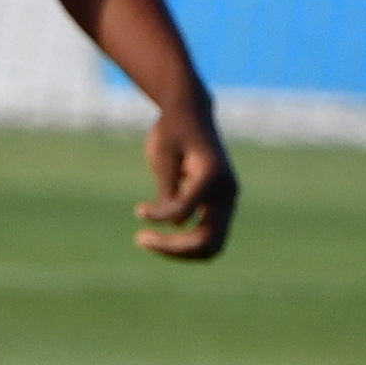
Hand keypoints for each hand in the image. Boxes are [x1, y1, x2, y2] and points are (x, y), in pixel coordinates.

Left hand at [138, 97, 237, 260]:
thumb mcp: (163, 154)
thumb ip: (167, 188)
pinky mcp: (219, 206)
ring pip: (210, 246)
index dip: (158, 216)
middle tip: (140, 239)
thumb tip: (174, 225)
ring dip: (180, 251)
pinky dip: (184, 243)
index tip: (139, 210)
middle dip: (174, 248)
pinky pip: (206, 237)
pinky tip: (158, 235)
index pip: (184, 210)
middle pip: (207, 241)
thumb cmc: (173, 130)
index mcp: (212, 174)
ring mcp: (226, 201)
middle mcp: (226, 191)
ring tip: (146, 241)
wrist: (191, 114)